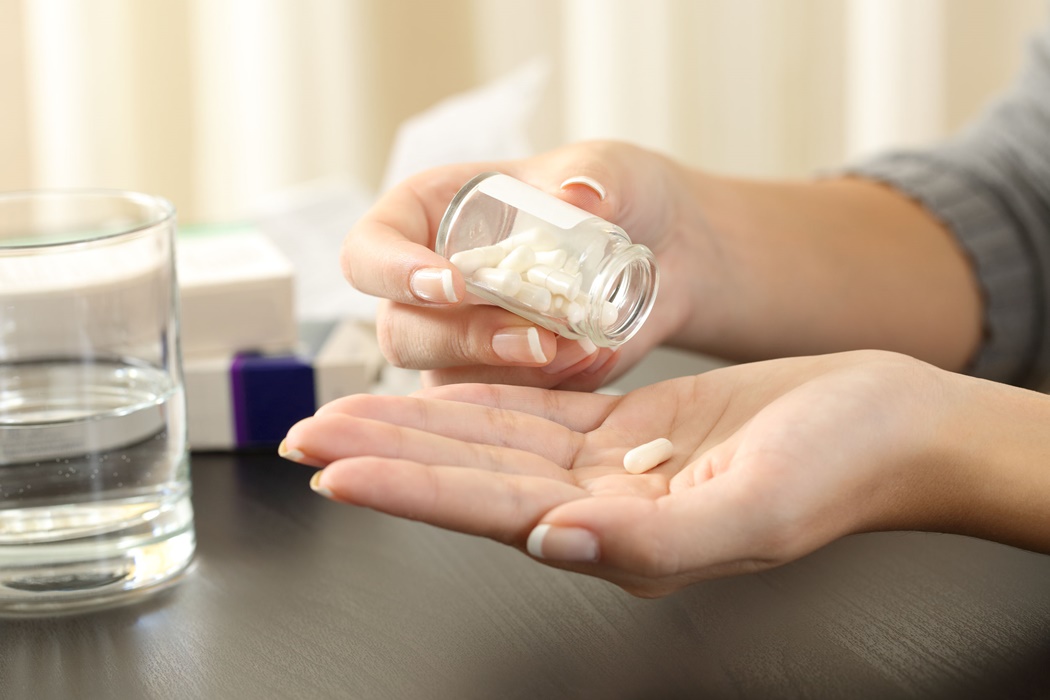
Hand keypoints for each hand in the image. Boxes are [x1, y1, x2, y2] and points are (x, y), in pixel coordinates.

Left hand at [281, 350, 964, 596]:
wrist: (887, 424)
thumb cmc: (840, 468)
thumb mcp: (755, 511)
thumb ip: (651, 545)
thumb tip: (551, 541)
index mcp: (621, 538)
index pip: (487, 510)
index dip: (406, 488)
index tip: (334, 469)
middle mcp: (601, 506)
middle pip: (470, 475)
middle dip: (387, 451)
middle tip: (309, 431)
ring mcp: (611, 467)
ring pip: (492, 440)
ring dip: (419, 422)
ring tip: (349, 410)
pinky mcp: (629, 428)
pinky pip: (537, 411)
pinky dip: (482, 398)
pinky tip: (439, 390)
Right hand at [342, 140, 705, 389]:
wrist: (664, 252)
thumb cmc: (617, 195)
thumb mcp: (611, 171)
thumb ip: (595, 177)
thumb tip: (577, 195)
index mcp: (426, 217)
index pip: (369, 252)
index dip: (394, 273)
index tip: (453, 284)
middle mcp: (428, 285)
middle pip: (399, 331)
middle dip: (462, 340)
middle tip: (532, 338)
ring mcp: (458, 340)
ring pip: (442, 379)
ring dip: (507, 373)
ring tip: (579, 348)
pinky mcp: (498, 381)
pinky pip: (494, 408)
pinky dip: (542, 390)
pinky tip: (591, 359)